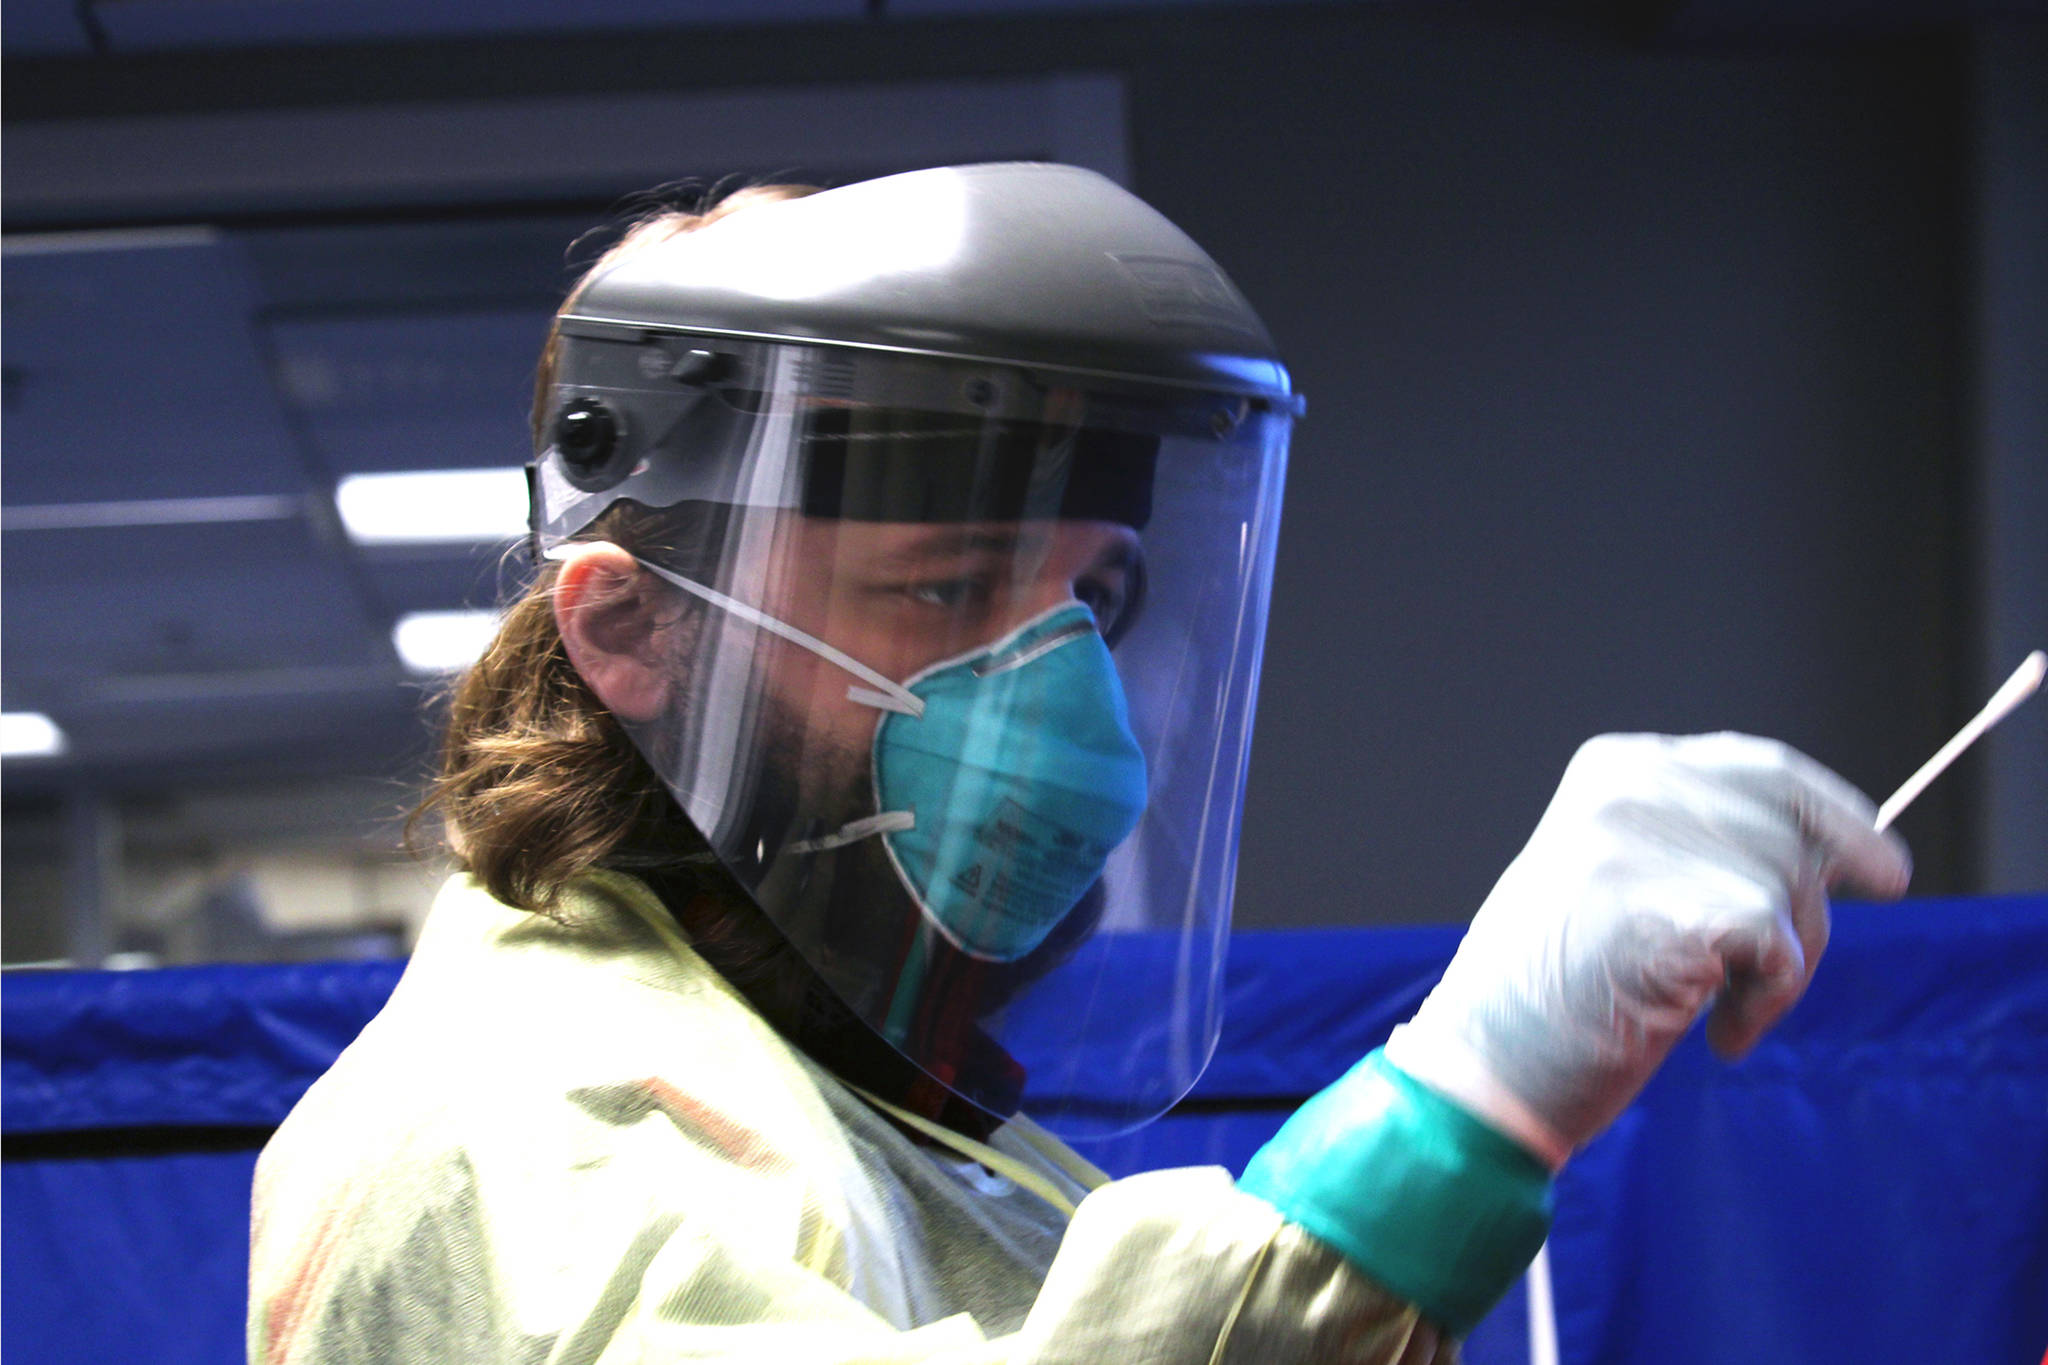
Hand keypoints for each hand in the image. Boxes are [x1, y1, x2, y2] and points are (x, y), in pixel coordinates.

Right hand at [1383, 732, 1911, 1165]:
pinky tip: (1718, 1035)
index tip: (1883, 870)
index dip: (1833, 821)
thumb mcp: (1621, 878)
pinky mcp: (1673, 909)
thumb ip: (1702, 843)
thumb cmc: (1556, 992)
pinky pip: (1783, 949)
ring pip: (1795, 890)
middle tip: (1767, 982)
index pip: (1763, 769)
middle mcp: (1632, 788)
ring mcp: (1647, 844)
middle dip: (1808, 906)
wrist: (1485, 1067)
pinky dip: (1768, 1001)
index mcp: (1614, 767)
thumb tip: (1848, 846)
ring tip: (1714, 1013)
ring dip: (1781, 968)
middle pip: (1795, 828)